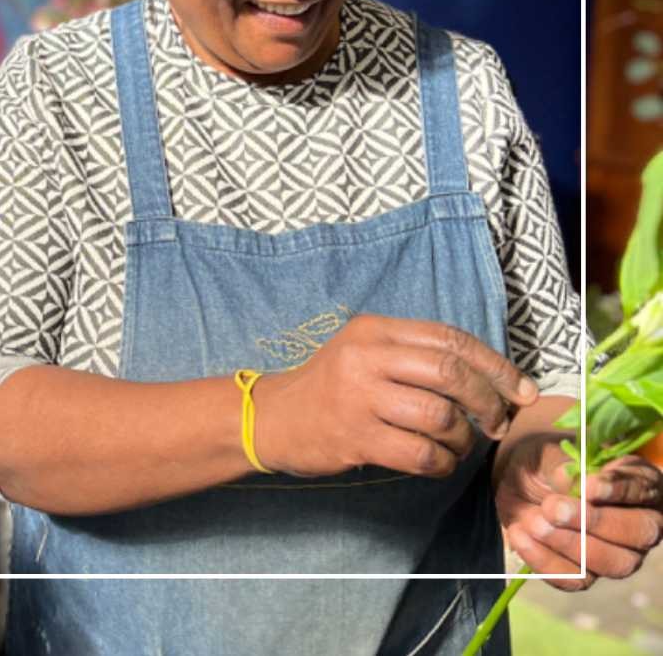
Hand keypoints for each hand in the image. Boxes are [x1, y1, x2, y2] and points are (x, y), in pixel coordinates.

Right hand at [256, 314, 537, 476]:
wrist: (274, 418)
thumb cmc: (332, 387)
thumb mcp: (365, 353)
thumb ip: (414, 355)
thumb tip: (491, 377)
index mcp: (374, 330)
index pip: (450, 339)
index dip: (495, 365)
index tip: (520, 389)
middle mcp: (366, 357)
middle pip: (450, 373)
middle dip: (488, 401)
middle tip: (498, 422)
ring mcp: (359, 398)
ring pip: (439, 416)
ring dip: (463, 437)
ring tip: (459, 444)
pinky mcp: (355, 437)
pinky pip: (420, 453)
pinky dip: (442, 463)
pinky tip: (438, 462)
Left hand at [495, 437, 662, 590]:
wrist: (518, 484)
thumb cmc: (545, 464)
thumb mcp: (549, 454)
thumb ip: (563, 465)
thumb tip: (570, 479)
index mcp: (639, 483)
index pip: (642, 489)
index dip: (618, 490)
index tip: (587, 485)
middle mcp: (639, 522)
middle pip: (638, 533)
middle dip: (594, 522)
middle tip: (553, 508)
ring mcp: (618, 553)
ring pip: (614, 563)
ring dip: (571, 544)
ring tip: (534, 522)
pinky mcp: (587, 573)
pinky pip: (576, 579)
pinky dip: (546, 561)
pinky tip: (520, 536)